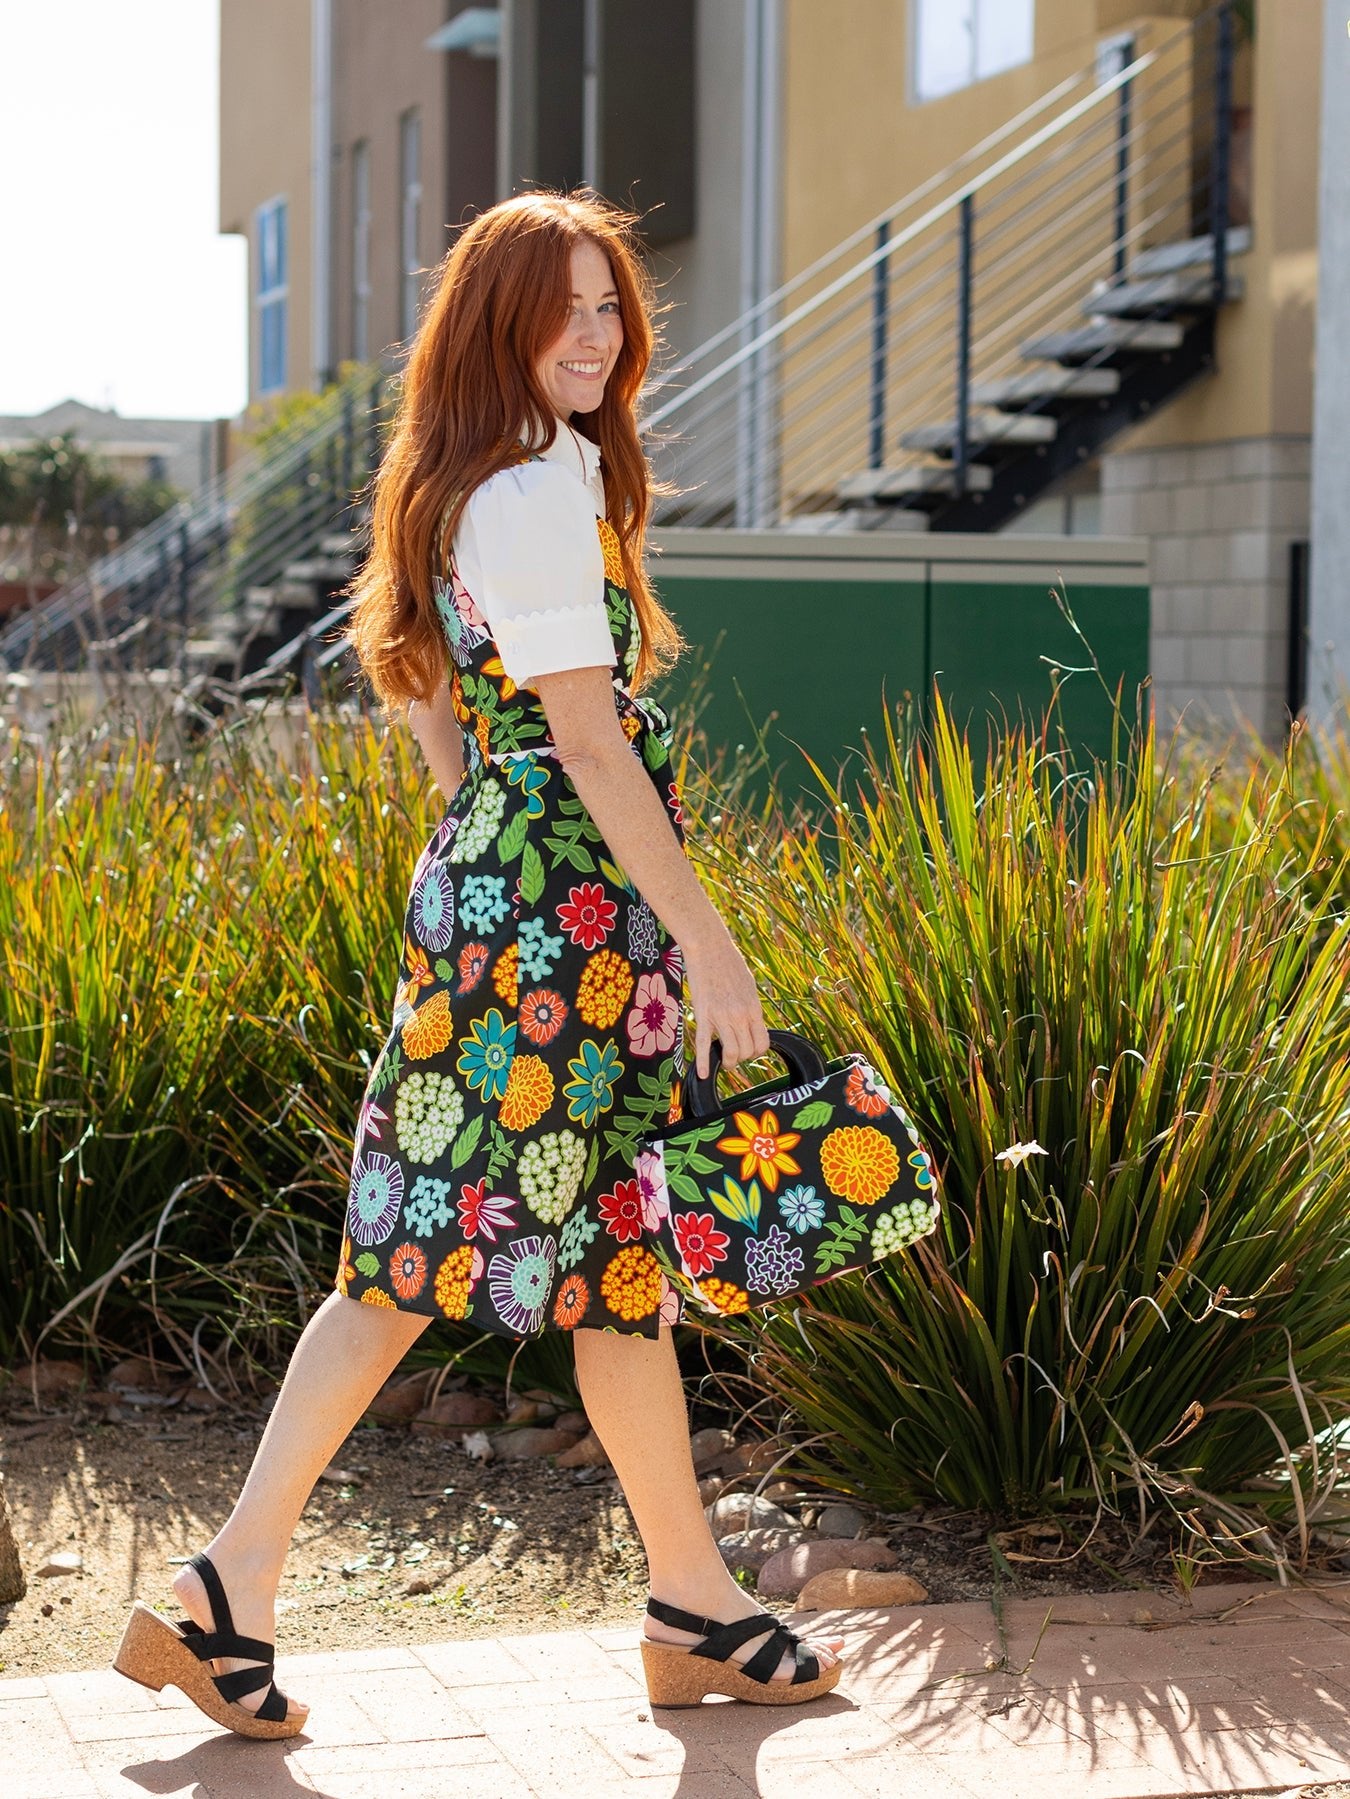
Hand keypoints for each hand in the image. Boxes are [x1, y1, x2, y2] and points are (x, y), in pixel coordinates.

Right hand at [683, 922, 770, 1077]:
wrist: (709, 948)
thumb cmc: (728, 963)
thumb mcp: (748, 986)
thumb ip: (750, 1006)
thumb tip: (751, 1022)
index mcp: (754, 1008)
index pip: (762, 1043)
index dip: (755, 1052)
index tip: (747, 1051)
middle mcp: (741, 1015)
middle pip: (746, 1051)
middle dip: (740, 1059)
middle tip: (732, 1057)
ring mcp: (722, 1016)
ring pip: (730, 1052)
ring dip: (727, 1062)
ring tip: (722, 1062)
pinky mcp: (703, 1014)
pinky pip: (703, 1043)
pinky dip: (703, 1061)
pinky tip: (703, 1073)